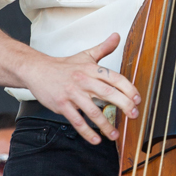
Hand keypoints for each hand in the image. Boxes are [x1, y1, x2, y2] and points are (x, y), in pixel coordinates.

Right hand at [24, 33, 139, 145]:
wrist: (37, 70)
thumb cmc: (64, 66)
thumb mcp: (85, 55)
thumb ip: (103, 48)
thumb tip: (117, 36)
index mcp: (91, 68)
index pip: (114, 78)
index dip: (128, 89)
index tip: (137, 99)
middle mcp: (83, 79)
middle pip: (107, 93)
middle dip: (123, 105)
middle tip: (134, 115)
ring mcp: (72, 93)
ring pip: (93, 111)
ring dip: (106, 124)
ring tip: (115, 134)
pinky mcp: (62, 105)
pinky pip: (76, 120)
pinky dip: (87, 132)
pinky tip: (95, 139)